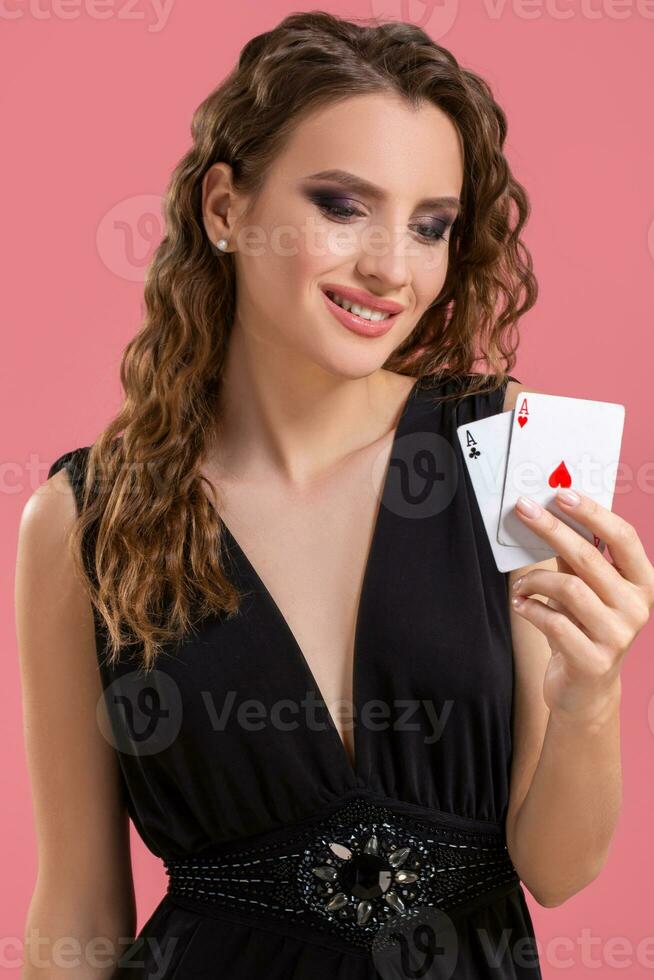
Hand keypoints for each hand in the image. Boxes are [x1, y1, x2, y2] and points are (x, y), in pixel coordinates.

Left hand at [511, 489, 653, 721]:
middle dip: (552, 529)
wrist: (586, 688)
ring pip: (568, 588)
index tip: (562, 494)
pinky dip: (529, 608)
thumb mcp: (585, 589)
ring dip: (534, 580)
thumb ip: (575, 556)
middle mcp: (636, 607)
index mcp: (642, 582)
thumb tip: (551, 512)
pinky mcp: (593, 659)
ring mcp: (618, 636)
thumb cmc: (583, 627)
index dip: (593, 513)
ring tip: (519, 584)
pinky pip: (552, 621)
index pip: (624, 538)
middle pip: (590, 558)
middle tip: (525, 510)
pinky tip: (521, 605)